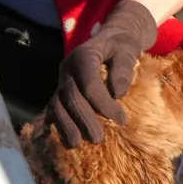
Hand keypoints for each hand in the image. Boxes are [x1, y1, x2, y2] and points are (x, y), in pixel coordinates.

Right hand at [46, 0, 157, 147]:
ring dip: (67, 126)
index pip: (89, 84)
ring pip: (57, 106)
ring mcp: (62, 81)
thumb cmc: (122, 44)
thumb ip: (123, 67)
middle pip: (70, 97)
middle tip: (98, 139)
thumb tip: (118, 93)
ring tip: (78, 144)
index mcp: (83, 56)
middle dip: (83, 119)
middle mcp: (67, 69)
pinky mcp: (61, 92)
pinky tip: (67, 141)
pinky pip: (54, 110)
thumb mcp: (128, 48)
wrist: (112, 39)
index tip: (121, 120)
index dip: (103, 104)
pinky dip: (59, 125)